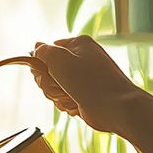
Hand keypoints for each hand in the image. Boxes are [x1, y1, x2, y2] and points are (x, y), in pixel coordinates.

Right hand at [31, 36, 152, 152]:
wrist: (116, 108)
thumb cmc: (91, 82)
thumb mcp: (60, 60)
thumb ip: (43, 51)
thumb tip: (36, 47)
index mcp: (77, 45)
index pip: (47, 51)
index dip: (41, 65)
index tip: (44, 73)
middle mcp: (80, 59)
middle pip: (48, 71)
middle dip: (50, 83)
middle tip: (61, 87)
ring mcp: (81, 79)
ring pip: (54, 87)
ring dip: (58, 95)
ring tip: (72, 97)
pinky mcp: (82, 95)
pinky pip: (63, 99)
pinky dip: (66, 104)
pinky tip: (77, 105)